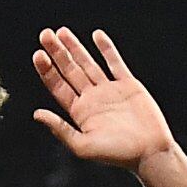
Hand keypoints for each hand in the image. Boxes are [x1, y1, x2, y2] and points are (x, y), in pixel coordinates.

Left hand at [30, 29, 175, 169]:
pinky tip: (96, 35)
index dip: (47, 70)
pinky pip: (116, 63)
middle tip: (45, 34)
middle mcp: (92, 99)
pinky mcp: (129, 85)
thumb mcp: (82, 146)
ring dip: (76, 48)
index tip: (38, 54)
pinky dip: (107, 49)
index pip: (58, 86)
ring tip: (62, 31)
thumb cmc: (117, 154)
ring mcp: (110, 90)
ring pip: (89, 63)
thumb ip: (60, 129)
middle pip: (70, 70)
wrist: (150, 152)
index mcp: (79, 112)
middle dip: (57, 53)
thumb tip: (36, 114)